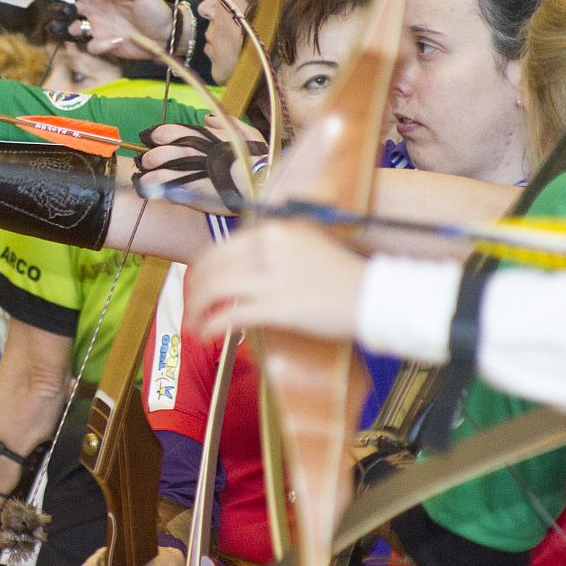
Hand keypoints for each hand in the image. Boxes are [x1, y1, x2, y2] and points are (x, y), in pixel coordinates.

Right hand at [73, 0, 179, 60]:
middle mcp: (100, 11)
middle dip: (68, 9)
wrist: (166, 34)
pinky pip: (92, 46)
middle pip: (75, 8)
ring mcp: (101, 28)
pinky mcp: (106, 45)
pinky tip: (116, 40)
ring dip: (75, 28)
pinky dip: (100, 45)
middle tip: (73, 11)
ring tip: (86, 28)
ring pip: (76, 29)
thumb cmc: (155, 10)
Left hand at [136, 114, 267, 212]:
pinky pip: (160, 192)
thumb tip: (207, 118)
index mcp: (196, 137)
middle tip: (149, 165)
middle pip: (152, 155)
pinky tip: (155, 193)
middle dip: (147, 160)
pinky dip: (155, 192)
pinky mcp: (186, 194)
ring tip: (147, 181)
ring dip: (147, 178)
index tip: (154, 143)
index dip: (155, 138)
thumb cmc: (256, 157)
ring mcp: (183, 174)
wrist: (260, 182)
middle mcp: (186, 153)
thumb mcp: (245, 132)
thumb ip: (225, 121)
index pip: (162, 132)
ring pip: (151, 176)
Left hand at [183, 222, 366, 341]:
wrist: (376, 296)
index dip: (200, 269)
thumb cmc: (343, 276)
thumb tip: (239, 264)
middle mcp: (268, 247)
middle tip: (189, 307)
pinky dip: (211, 326)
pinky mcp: (278, 307)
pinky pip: (230, 315)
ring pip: (214, 290)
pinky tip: (205, 335)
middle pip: (210, 267)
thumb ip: (272, 248)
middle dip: (192, 290)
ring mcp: (272, 277)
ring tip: (193, 324)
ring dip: (196, 310)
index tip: (195, 284)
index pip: (220, 248)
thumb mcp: (305, 244)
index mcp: (273, 230)